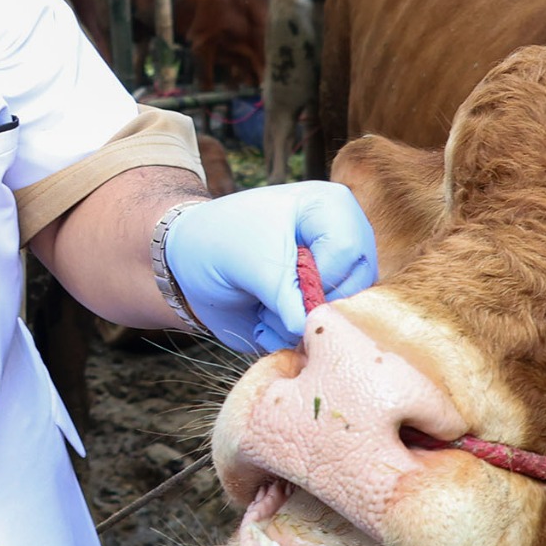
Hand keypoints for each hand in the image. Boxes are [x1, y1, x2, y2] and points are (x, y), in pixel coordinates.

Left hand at [164, 183, 378, 353]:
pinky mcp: (317, 309)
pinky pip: (316, 334)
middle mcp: (344, 244)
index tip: (280, 276)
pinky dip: (283, 336)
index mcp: (332, 210)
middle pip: (356, 288)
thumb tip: (302, 326)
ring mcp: (334, 279)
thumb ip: (283, 294)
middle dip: (307, 304)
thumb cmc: (219, 242)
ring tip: (260, 306)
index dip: (320, 274)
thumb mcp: (251, 262)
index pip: (350, 251)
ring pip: (338, 317)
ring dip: (292, 324)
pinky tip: (260, 319)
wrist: (189, 264)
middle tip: (268, 298)